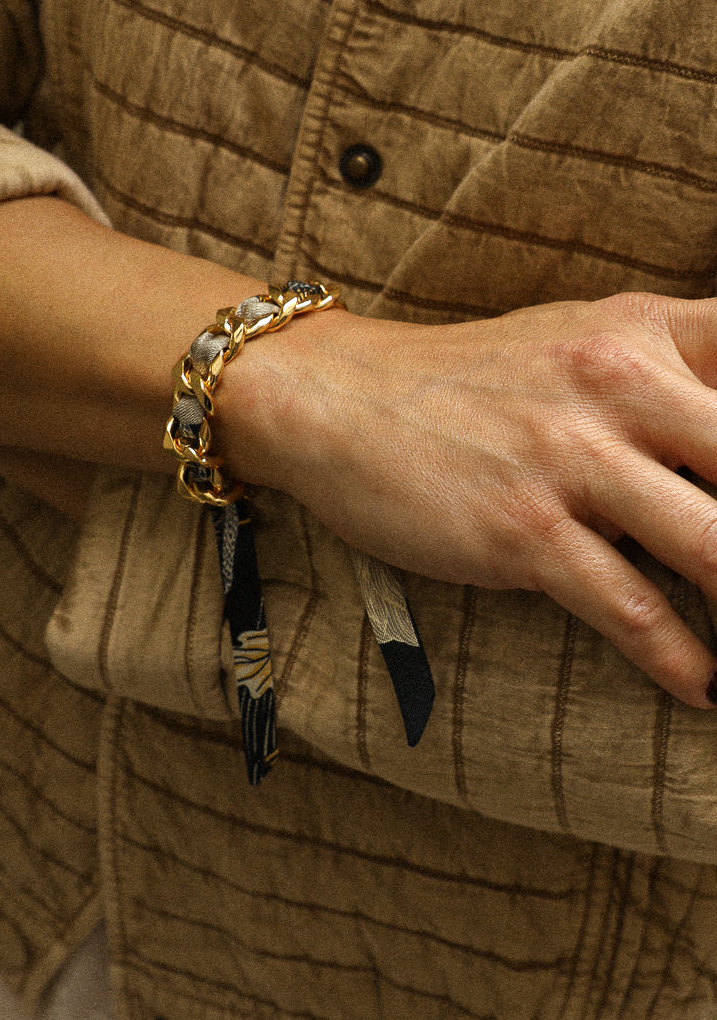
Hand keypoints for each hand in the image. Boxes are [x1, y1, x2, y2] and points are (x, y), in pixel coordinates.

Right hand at [222, 290, 716, 708]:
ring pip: (716, 546)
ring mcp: (573, 459)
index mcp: (647, 331)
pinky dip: (682, 659)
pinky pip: (629, 608)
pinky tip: (709, 688)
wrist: (340, 399)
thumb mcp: (584, 336)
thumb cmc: (472, 378)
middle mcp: (621, 385)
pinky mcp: (525, 530)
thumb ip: (675, 363)